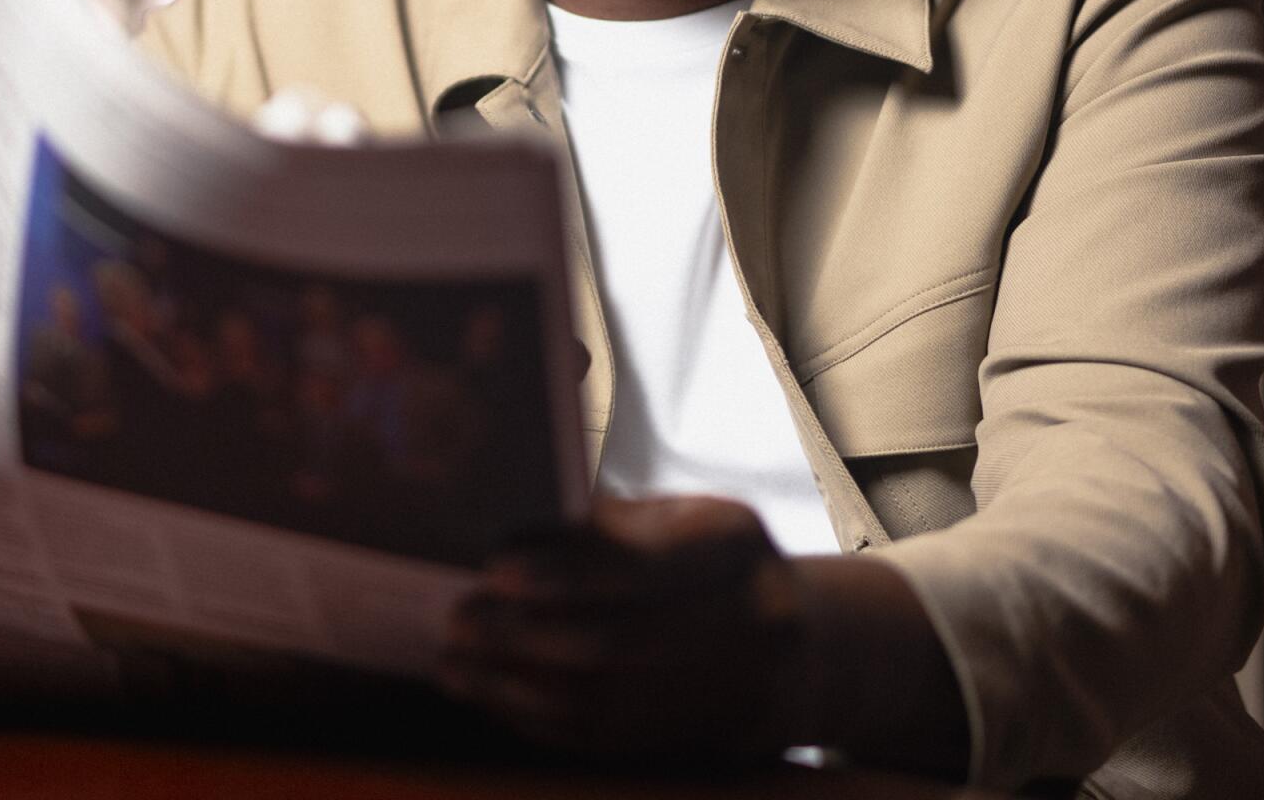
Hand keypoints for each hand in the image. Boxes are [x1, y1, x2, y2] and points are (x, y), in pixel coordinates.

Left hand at [439, 494, 803, 762]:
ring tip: (456, 662)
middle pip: (621, 641)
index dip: (565, 570)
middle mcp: (750, 617)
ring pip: (608, 699)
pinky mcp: (707, 742)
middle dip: (524, 633)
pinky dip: (539, 718)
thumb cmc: (716, 565)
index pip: (642, 562)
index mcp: (734, 541)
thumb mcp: (682, 520)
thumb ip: (611, 526)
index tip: (495, 566)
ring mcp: (736, 689)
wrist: (807, 651)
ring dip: (516, 684)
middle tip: (457, 619)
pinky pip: (610, 738)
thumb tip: (512, 538)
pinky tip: (491, 695)